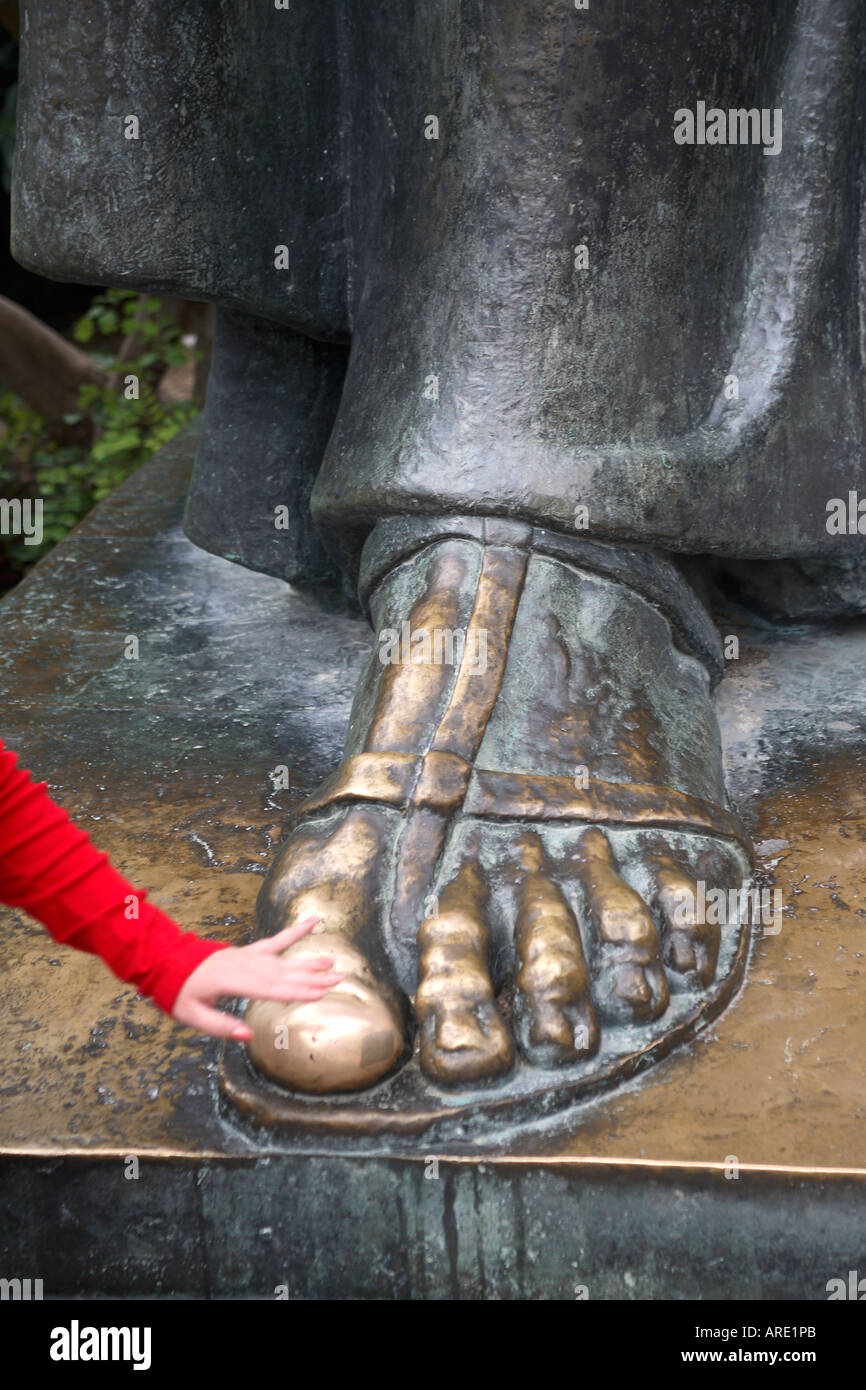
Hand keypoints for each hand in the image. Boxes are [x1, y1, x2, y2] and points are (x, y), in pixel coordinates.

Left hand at [172, 916, 342, 1039]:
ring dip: (309, 962)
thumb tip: (248, 1036)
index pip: (270, 989)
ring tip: (332, 962)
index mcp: (232, 982)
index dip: (296, 991)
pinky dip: (294, 932)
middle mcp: (245, 965)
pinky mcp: (249, 951)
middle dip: (312, 976)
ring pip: (283, 959)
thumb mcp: (192, 1016)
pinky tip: (310, 923)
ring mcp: (248, 955)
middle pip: (283, 973)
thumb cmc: (179, 993)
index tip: (320, 993)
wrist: (168, 962)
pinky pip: (274, 941)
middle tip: (339, 977)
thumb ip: (220, 1027)